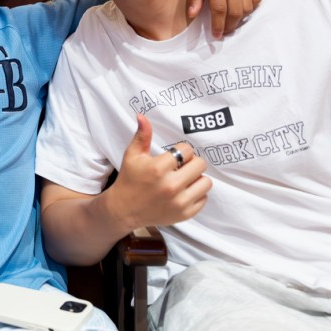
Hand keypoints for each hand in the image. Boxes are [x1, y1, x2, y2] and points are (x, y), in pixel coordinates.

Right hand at [105, 115, 210, 231]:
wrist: (124, 210)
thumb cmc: (129, 179)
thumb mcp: (132, 155)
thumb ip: (142, 135)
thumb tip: (142, 116)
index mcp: (158, 169)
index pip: (186, 150)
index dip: (180, 150)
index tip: (173, 156)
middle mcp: (170, 186)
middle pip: (200, 164)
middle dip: (191, 162)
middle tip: (181, 166)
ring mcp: (179, 202)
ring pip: (206, 182)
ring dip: (196, 178)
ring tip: (184, 178)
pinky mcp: (184, 214)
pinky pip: (204, 198)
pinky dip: (196, 194)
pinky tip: (184, 191)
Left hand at [185, 0, 261, 36]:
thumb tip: (192, 15)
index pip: (220, 10)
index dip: (218, 25)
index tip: (215, 35)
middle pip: (235, 12)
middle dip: (228, 26)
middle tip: (222, 31)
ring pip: (247, 7)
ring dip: (239, 19)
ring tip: (229, 22)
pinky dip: (251, 7)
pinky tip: (241, 10)